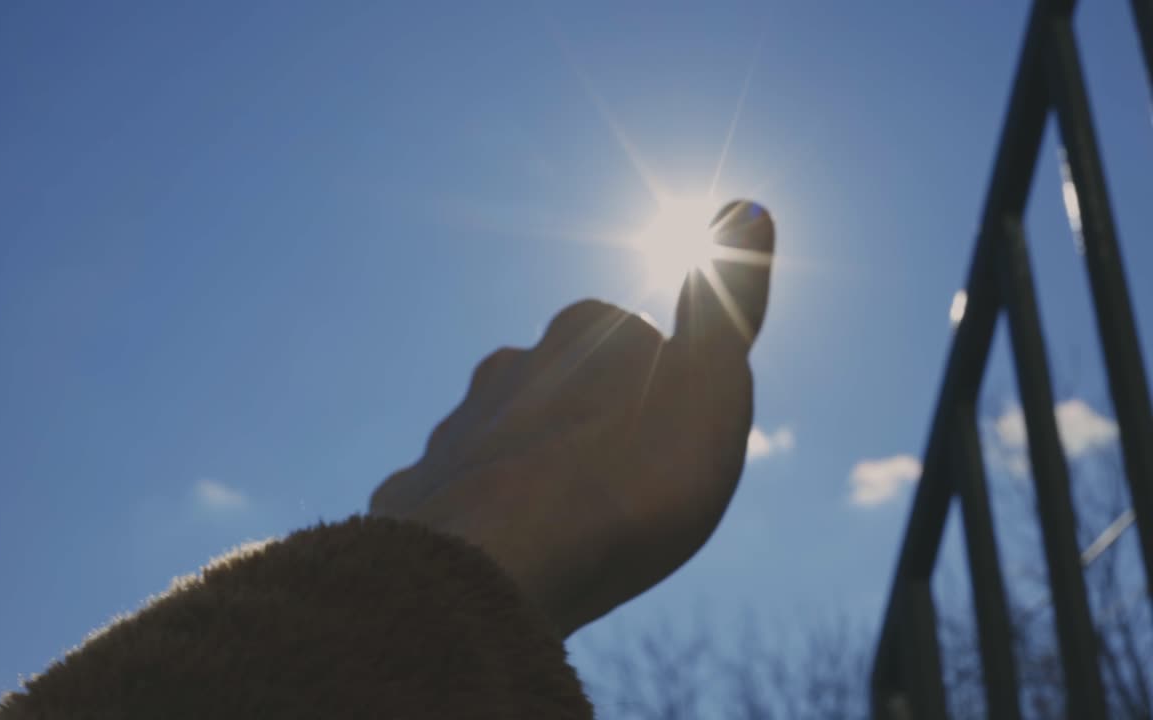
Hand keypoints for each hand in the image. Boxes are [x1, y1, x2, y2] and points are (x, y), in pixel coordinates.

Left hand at [370, 200, 774, 636]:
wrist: (498, 565)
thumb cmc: (627, 482)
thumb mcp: (711, 389)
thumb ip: (728, 305)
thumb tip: (749, 206)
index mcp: (585, 332)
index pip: (633, 338)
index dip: (662, 389)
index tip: (676, 440)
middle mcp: (511, 363)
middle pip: (564, 382)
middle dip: (591, 419)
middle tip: (626, 486)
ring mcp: (458, 425)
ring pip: (505, 432)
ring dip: (532, 463)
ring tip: (565, 522)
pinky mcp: (419, 488)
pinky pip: (457, 492)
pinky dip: (478, 511)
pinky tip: (498, 548)